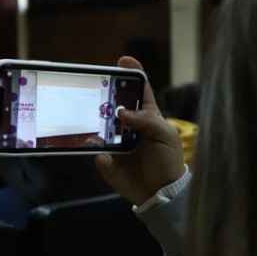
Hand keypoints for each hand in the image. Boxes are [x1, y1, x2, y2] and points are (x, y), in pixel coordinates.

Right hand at [95, 57, 184, 204]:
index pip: (140, 90)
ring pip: (99, 126)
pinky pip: (95, 151)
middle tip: (96, 88)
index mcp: (147, 116)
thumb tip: (122, 112)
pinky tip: (100, 150)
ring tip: (89, 115)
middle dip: (104, 95)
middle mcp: (128, 126)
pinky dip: (95, 150)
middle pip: (113, 105)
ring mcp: (114, 142)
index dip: (132, 73)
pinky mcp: (106, 160)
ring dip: (93, 121)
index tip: (123, 60)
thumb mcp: (165, 137)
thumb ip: (147, 121)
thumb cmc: (168, 161)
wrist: (160, 195)